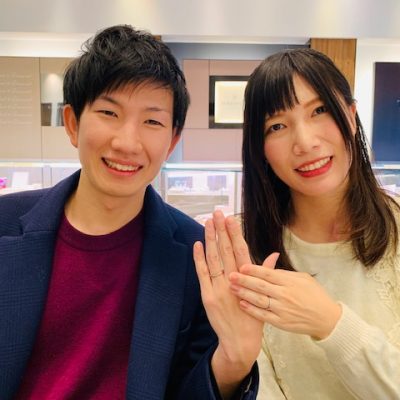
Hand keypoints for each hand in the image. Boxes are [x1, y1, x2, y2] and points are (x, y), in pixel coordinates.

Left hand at [193, 211, 278, 395]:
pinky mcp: (207, 296)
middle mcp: (234, 280)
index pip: (241, 250)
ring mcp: (219, 288)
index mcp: (248, 278)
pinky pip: (202, 274)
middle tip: (217, 212)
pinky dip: (199, 258)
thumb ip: (266, 271)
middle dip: (221, 229)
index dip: (235, 233)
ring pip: (214, 258)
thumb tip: (273, 254)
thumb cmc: (254, 317)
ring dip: (210, 238)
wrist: (240, 341)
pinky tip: (198, 244)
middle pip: (226, 249)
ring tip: (208, 222)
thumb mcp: (263, 293)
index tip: (231, 218)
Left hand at [230, 265, 341, 339]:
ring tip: (232, 288)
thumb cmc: (315, 295)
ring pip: (259, 300)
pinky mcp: (281, 322)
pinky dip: (251, 310)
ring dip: (244, 294)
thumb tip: (269, 266)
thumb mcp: (303, 278)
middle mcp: (285, 295)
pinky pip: (263, 315)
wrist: (327, 319)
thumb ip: (284, 273)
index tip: (241, 266)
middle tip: (230, 275)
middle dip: (244, 280)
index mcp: (290, 282)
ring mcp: (282, 310)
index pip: (268, 274)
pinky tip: (242, 304)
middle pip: (260, 286)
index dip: (254, 270)